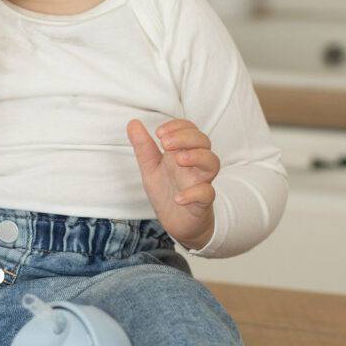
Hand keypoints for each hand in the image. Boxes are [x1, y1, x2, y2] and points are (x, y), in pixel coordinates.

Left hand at [127, 118, 219, 250]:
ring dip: (196, 156)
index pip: (189, 129)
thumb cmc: (166, 191)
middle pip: (203, 141)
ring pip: (212, 162)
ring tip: (178, 159)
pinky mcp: (203, 202)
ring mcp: (200, 181)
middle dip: (185, 137)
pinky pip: (207, 194)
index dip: (178, 126)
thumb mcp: (150, 167)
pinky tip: (178, 197)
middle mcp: (194, 164)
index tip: (159, 133)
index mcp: (181, 152)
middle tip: (165, 143)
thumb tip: (133, 122)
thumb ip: (143, 146)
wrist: (176, 223)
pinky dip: (194, 193)